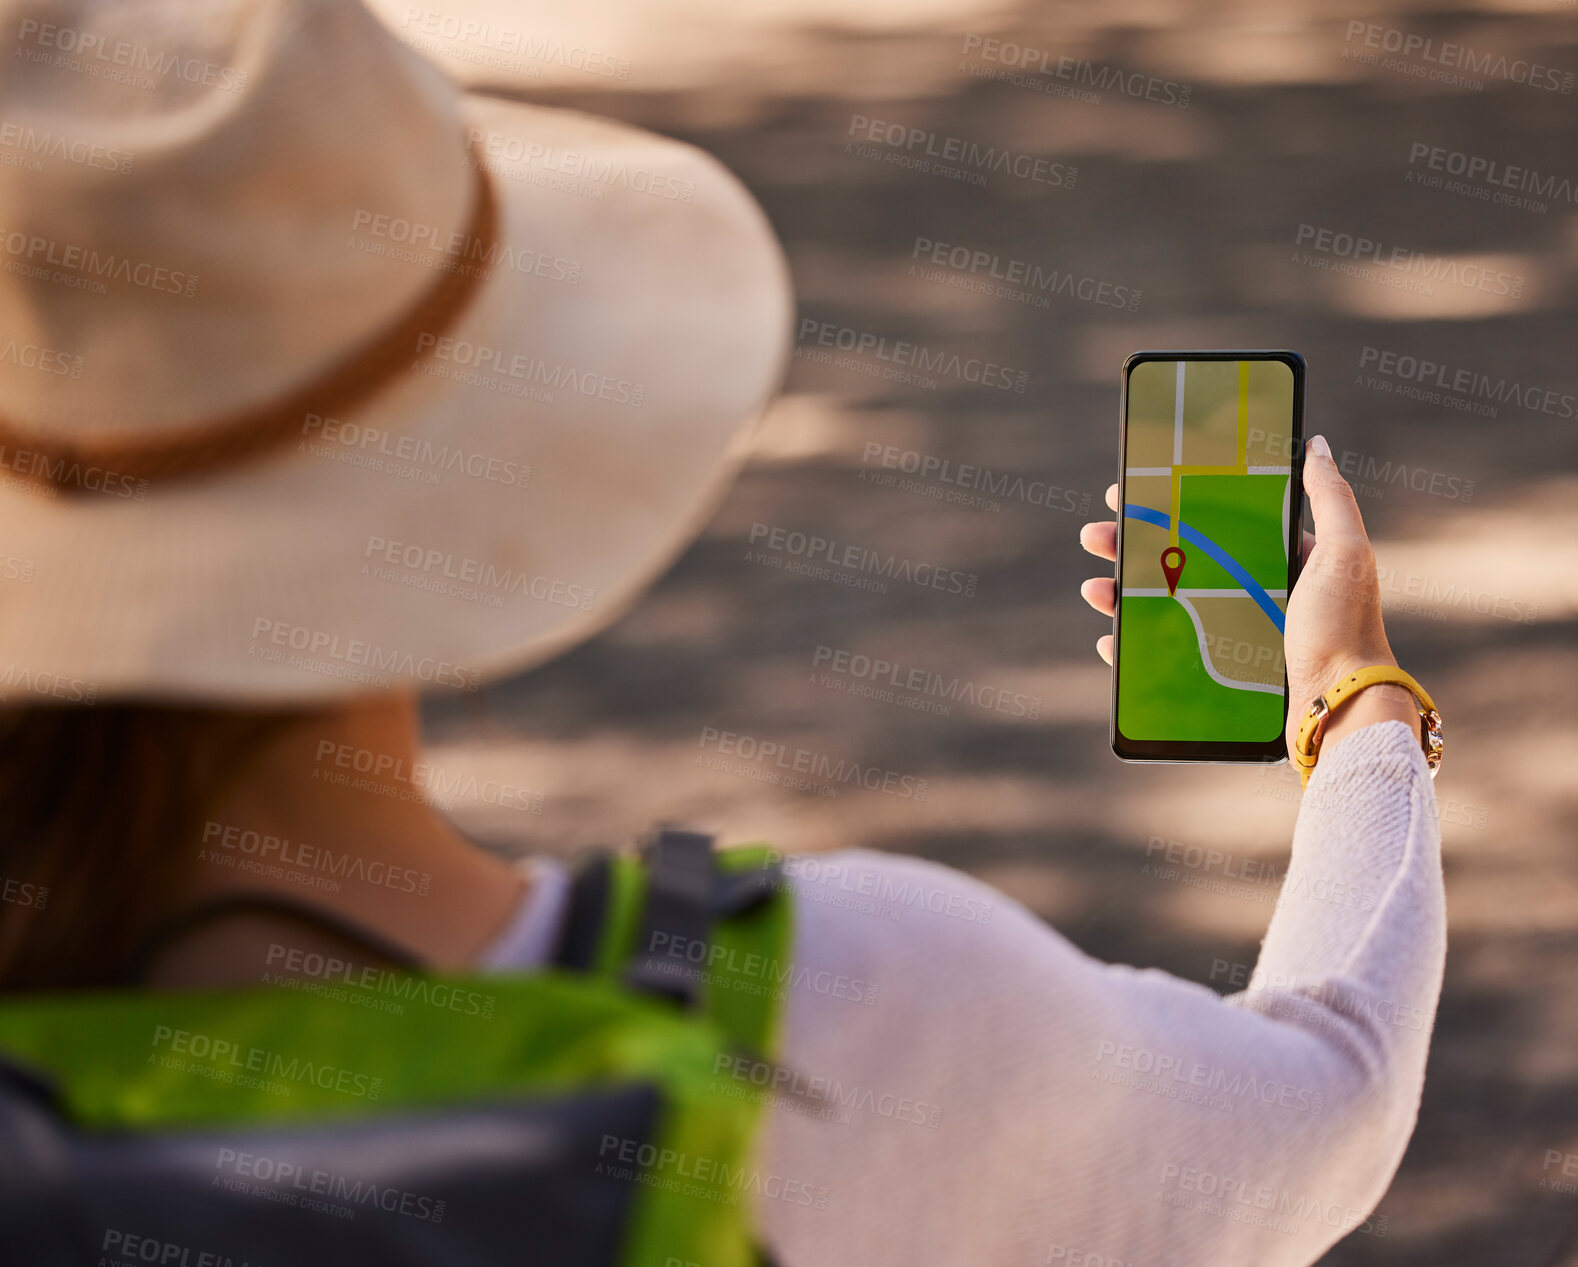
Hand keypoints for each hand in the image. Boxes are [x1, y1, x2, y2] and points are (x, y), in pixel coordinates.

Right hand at [1078, 435, 1411, 756]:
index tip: (1132, 493)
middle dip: (1130, 546)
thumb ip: (1330, 498)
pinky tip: (1110, 636)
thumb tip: (1314, 444)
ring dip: (1120, 593)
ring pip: (1161, 604)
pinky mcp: (1216, 670)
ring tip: (1093, 589)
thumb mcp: (1344, 553)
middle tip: (1095, 535)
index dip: (1170, 505)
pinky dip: (1131, 644)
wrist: (1340, 705)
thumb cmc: (1345, 627)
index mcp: (1278, 558)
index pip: (1213, 521)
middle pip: (1177, 559)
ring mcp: (1230, 631)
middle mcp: (1250, 590)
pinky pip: (1162, 653)